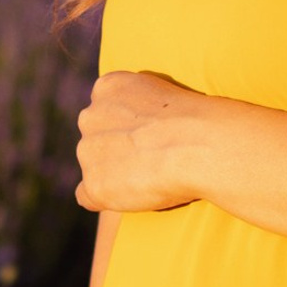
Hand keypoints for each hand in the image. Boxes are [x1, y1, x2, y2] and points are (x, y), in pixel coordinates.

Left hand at [75, 71, 215, 214]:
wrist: (198, 144)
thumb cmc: (193, 120)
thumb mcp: (161, 95)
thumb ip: (139, 107)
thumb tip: (138, 128)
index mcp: (107, 87)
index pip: (104, 111)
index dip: (127, 128)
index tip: (149, 138)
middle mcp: (90, 116)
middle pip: (95, 140)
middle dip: (115, 150)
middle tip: (150, 160)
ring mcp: (88, 151)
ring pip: (93, 168)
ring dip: (112, 175)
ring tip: (150, 177)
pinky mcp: (94, 184)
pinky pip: (88, 196)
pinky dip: (106, 199)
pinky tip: (134, 195)